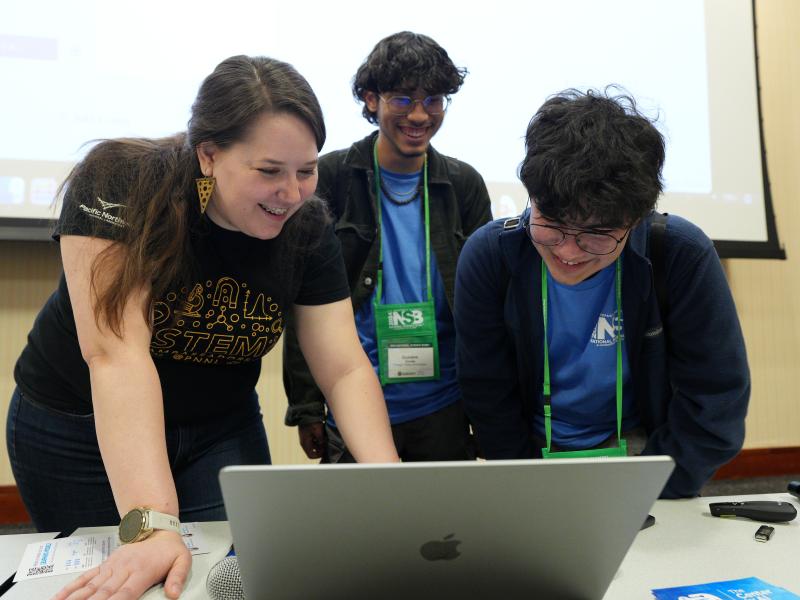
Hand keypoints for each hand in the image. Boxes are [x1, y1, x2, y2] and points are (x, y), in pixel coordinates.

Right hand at [53, 529, 190, 598]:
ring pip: (90, 586)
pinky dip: (72, 588)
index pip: (126, 592)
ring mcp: (111, 567)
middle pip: (104, 592)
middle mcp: (123, 569)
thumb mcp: (183, 559)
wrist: (157, 527)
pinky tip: (59, 597)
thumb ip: (178, 577)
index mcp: (142, 571)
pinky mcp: (105, 565)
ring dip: (75, 598)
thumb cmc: (169, 548)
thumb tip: (174, 594)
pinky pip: (86, 577)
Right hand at [298, 422, 325, 458]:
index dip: (319, 455)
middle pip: (313, 450)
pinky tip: (323, 433)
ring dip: (320, 443)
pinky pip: (313, 439)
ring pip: (314, 445)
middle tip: (326, 442)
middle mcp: (304, 442)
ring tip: (325, 437)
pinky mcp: (307, 434)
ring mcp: (305, 438)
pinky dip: (318, 438)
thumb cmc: (311, 422)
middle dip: (321, 448)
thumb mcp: (318, 431)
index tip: (325, 449)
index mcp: (305, 443)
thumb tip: (323, 445)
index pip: (311, 455)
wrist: (305, 412)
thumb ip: (321, 440)